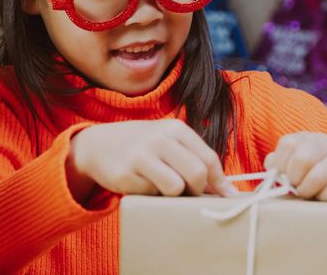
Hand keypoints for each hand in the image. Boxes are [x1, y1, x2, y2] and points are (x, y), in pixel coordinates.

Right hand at [67, 119, 237, 198]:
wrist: (98, 145)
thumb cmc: (143, 146)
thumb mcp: (169, 143)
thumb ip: (195, 160)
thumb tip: (227, 191)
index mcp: (175, 128)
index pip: (209, 158)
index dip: (220, 182)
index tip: (227, 197)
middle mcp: (159, 138)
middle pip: (197, 174)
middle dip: (198, 190)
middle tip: (189, 193)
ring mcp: (140, 156)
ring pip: (175, 188)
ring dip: (174, 196)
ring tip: (164, 188)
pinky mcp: (124, 175)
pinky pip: (150, 195)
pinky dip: (151, 195)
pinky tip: (141, 184)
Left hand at [264, 132, 326, 203]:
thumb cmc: (318, 170)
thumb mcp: (297, 162)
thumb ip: (280, 165)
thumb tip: (270, 172)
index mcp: (305, 138)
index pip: (287, 144)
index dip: (280, 165)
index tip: (282, 177)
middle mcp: (323, 142)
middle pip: (302, 158)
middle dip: (294, 179)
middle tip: (296, 187)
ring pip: (317, 176)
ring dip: (307, 190)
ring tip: (307, 194)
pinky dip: (322, 198)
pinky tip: (323, 196)